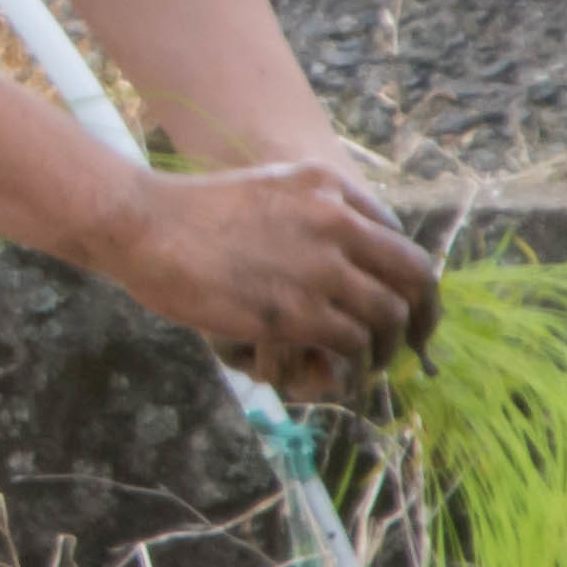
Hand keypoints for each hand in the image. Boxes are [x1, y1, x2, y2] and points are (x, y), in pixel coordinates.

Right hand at [102, 159, 438, 399]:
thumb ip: (303, 215)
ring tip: (366, 369)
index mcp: (329, 187)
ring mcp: (320, 266)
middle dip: (423, 317)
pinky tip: (339, 379)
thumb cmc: (186, 213)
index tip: (400, 307)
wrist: (143, 223)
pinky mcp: (296, 311)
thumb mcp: (264, 190)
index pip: (396, 238)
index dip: (405, 279)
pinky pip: (353, 346)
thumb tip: (327, 260)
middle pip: (414, 275)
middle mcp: (337, 222)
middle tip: (416, 346)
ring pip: (389, 316)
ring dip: (386, 350)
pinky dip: (354, 368)